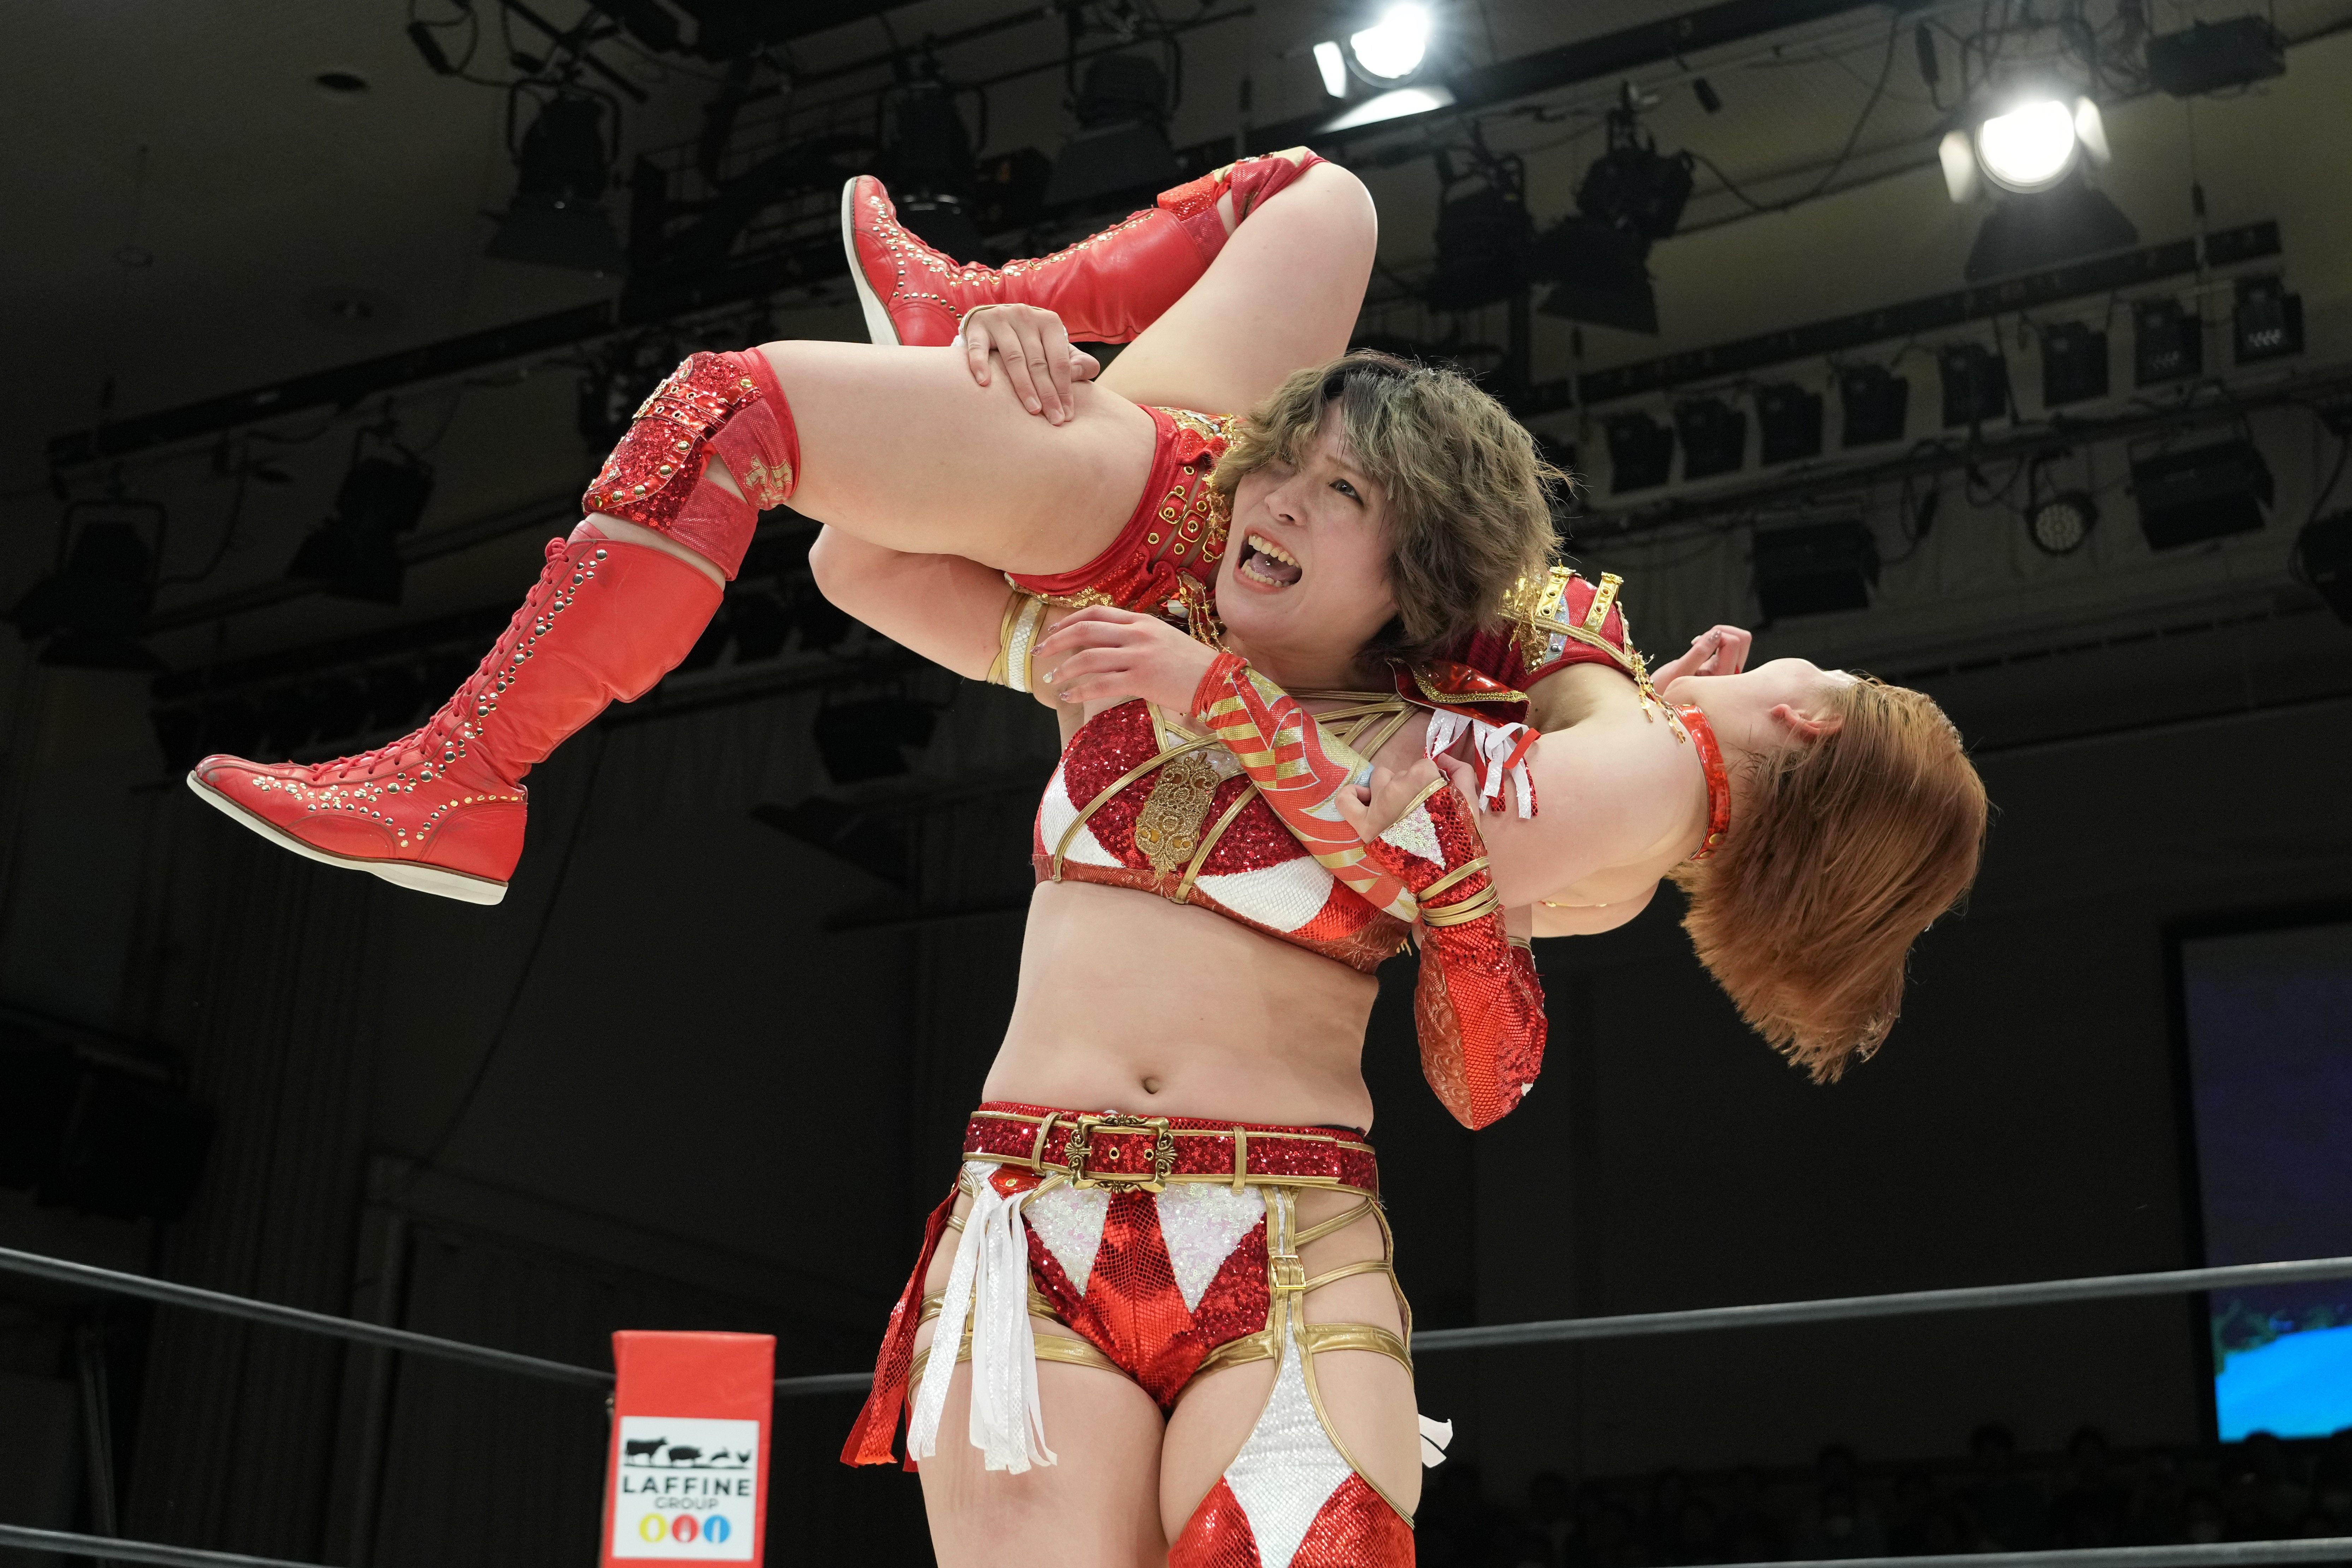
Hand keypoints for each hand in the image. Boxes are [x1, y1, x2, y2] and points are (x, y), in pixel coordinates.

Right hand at [963, 304, 1099, 424]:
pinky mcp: (978, 326)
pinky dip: (980, 364)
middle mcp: (1026, 316)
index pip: (1060, 361)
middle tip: (1053, 419)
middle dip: (1047, 394)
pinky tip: (984, 383)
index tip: (1066, 415)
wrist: (994, 318)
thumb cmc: (1030, 341)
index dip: (1065, 389)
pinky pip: (978, 348)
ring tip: (1032, 410)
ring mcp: (1000, 319)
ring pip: (1014, 358)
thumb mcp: (1055, 346)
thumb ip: (1075, 361)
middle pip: (1038, 362)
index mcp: (1049, 322)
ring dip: (1023, 386)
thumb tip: (1080, 374)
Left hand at [1032, 606, 1215, 710]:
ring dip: (1063, 669)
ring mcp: (1138, 656)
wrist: (1219, 682)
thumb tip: (1109, 644)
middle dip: (1056, 641)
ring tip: (1052, 680)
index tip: (1054, 631)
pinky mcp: (1140, 680)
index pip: (1097, 612)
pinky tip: (1068, 696)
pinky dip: (1079, 691)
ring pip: (1087, 658)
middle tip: (1040, 652)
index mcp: (1142, 621)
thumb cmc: (1193, 665)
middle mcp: (1137, 634)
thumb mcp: (1164, 640)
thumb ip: (1137, 637)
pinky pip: (1100, 685)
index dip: (1069, 621)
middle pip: (1084, 630)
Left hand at [1332, 753, 1478, 844]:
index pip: (1424, 767)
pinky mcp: (1364, 825)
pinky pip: (1346, 800)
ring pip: (1378, 779)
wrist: (1448, 876)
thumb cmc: (1461, 839)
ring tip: (1398, 810)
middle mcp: (1398, 786)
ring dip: (1387, 789)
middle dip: (1410, 788)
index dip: (1431, 782)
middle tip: (1419, 812)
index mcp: (1424, 777)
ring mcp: (1378, 805)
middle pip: (1401, 774)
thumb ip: (1461, 771)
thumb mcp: (1470, 800)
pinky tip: (1363, 798)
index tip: (1435, 799)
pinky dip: (1352, 795)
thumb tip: (1442, 759)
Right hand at [1649, 624, 1750, 689]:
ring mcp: (1729, 673)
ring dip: (1719, 636)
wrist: (1661, 703)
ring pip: (1739, 642)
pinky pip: (1730, 646)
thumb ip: (1698, 652)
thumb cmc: (1664, 691)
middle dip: (1721, 632)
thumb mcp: (1677, 671)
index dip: (1714, 635)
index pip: (1733, 643)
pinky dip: (1716, 641)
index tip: (1694, 644)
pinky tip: (1699, 651)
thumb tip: (1717, 633)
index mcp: (1722, 679)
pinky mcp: (1723, 668)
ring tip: (1698, 646)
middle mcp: (1731, 677)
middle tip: (1699, 641)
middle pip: (1743, 640)